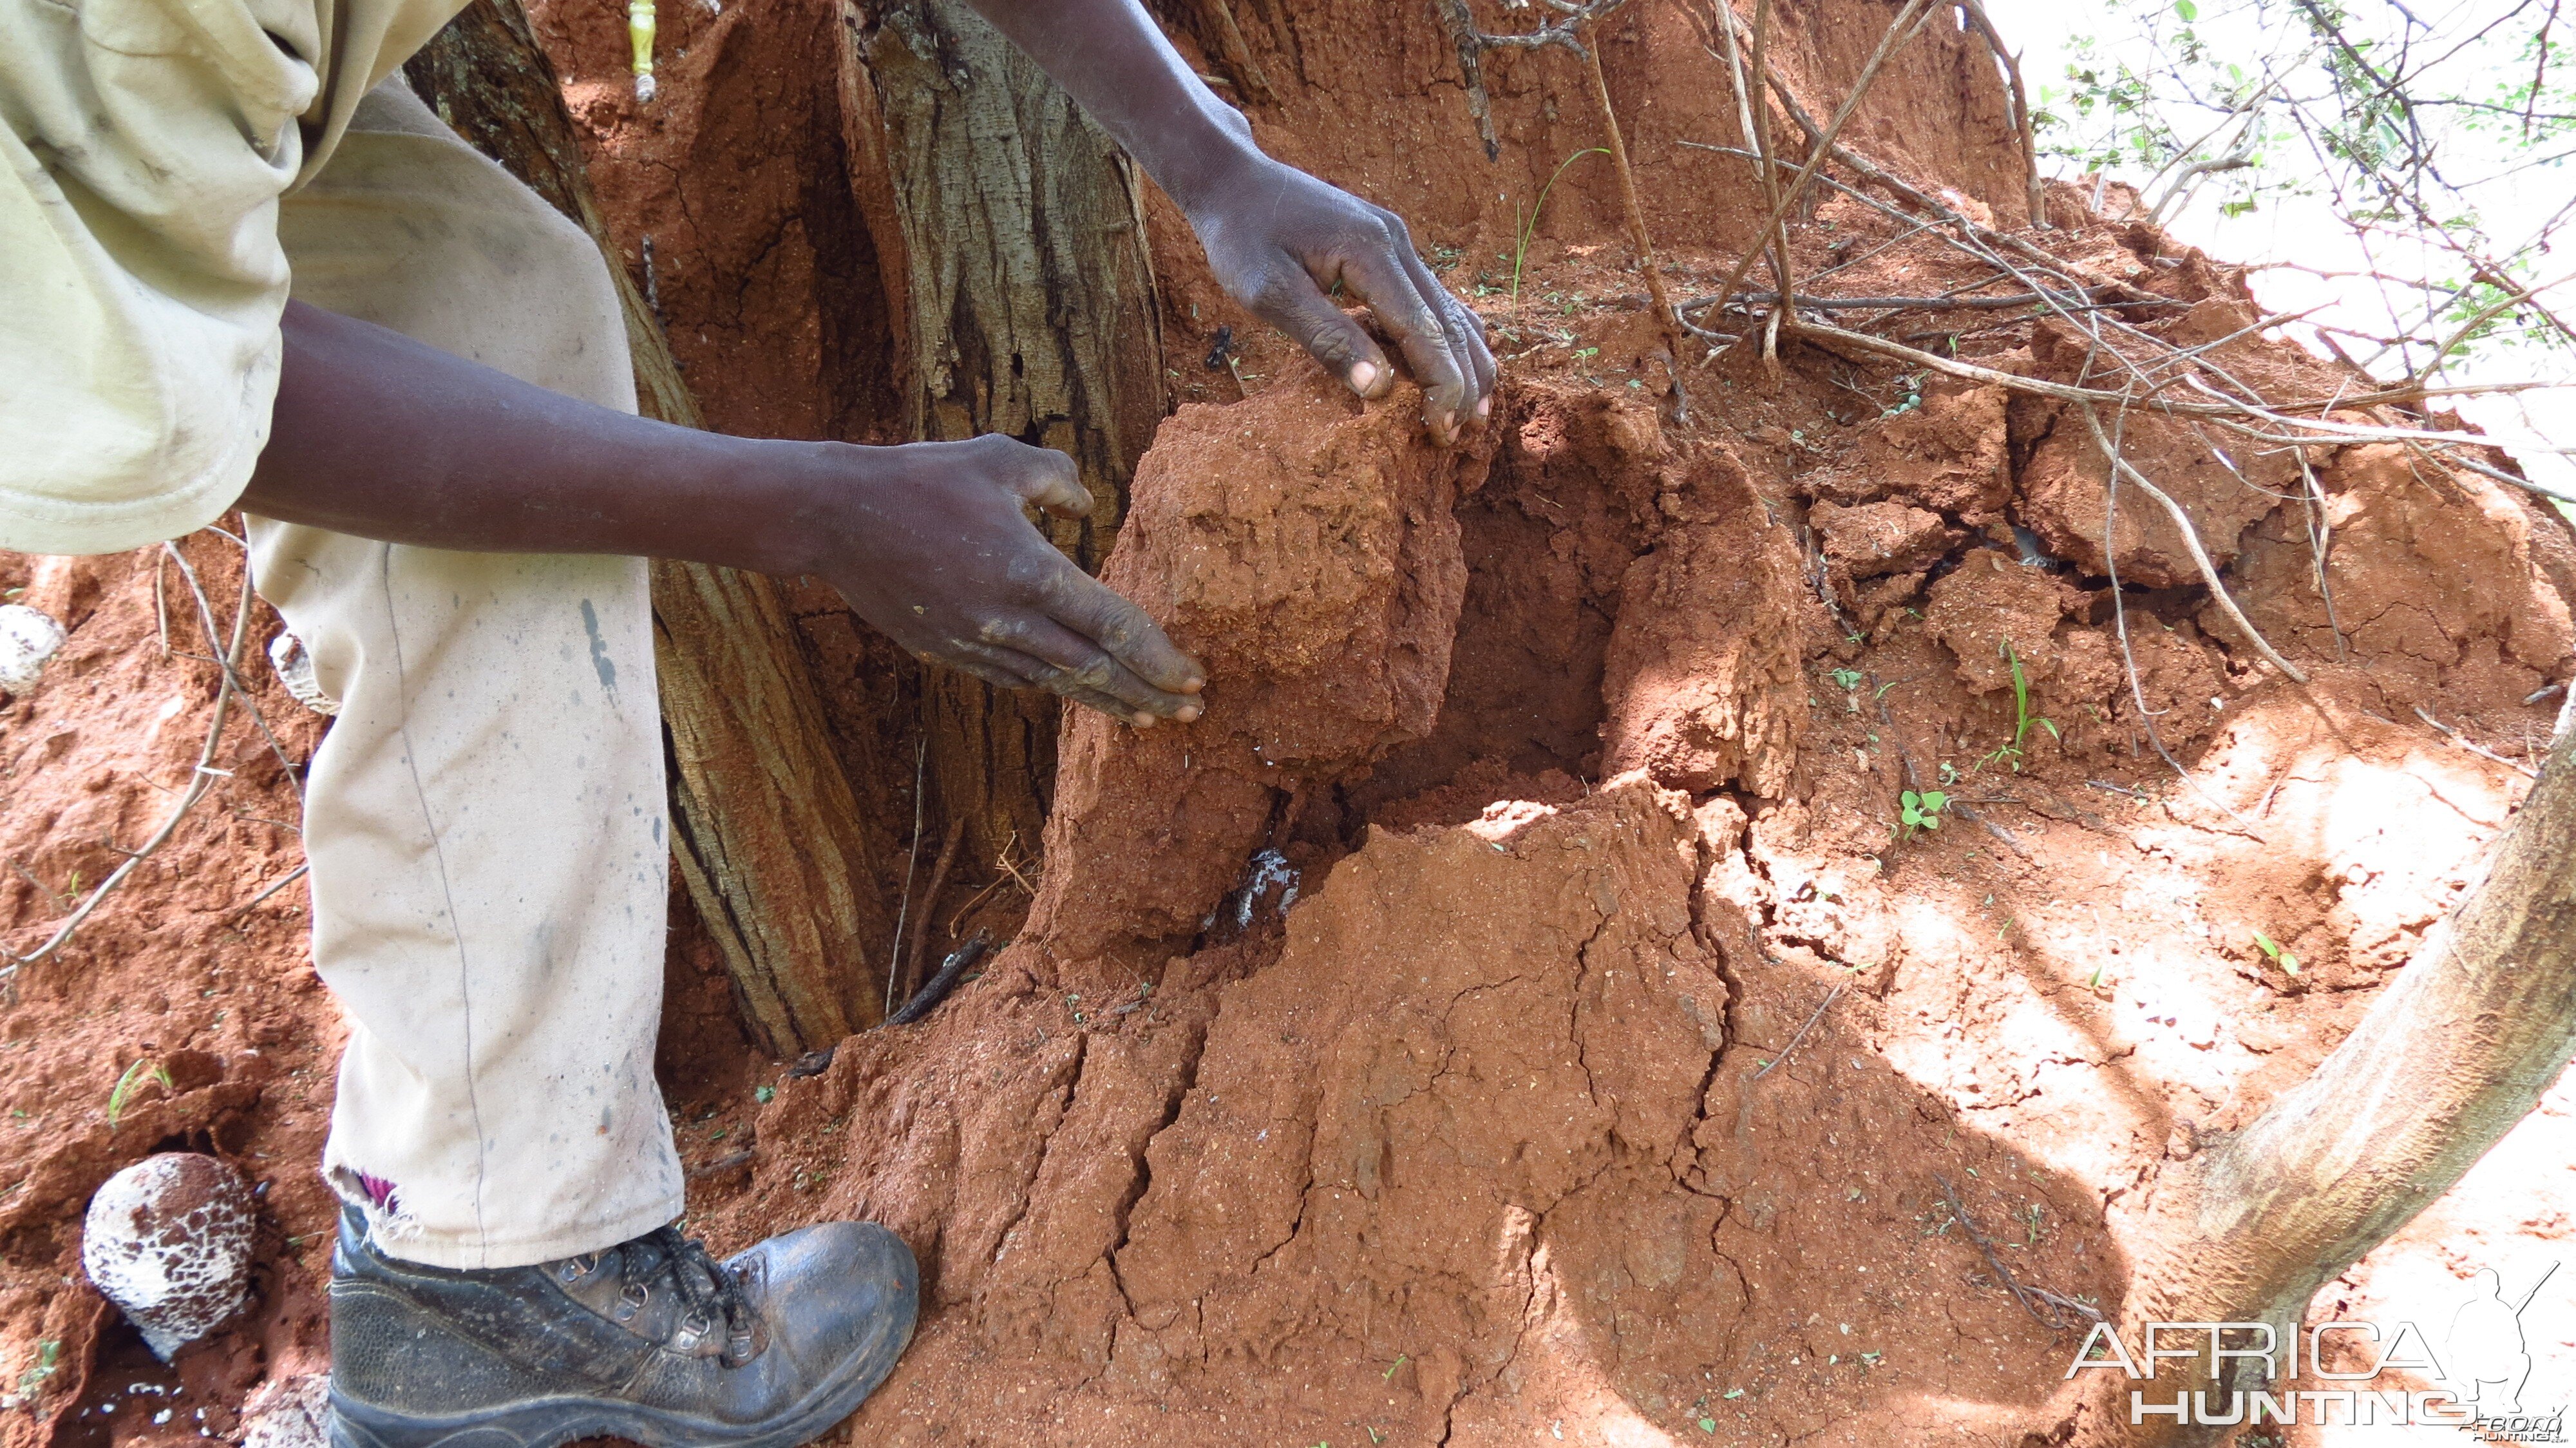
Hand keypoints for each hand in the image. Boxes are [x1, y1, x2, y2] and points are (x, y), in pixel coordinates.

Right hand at [804, 435, 1205, 724]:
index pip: (1113, 625)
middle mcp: (1008, 621)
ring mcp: (975, 644)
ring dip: (1106, 702)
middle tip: (1191, 713)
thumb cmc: (921, 477)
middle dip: (1149, 695)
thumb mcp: (999, 457)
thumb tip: (1088, 508)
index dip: (1159, 656)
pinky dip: (1054, 688)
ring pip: (1056, 684)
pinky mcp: (948, 652)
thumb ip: (1057, 478)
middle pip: (1095, 671)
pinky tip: (1076, 692)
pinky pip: (1015, 678)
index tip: (1194, 676)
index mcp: (1030, 572)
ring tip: (1145, 717)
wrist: (835, 517)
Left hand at [1188, 157, 1497, 445]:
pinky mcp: (1388, 245)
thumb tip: (1380, 389)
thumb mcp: (1270, 293)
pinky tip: (1452, 366)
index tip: (1441, 430)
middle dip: (1462, 381)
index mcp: (1371, 252)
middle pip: (1449, 321)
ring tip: (1473, 411)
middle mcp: (1396, 242)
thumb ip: (1326, 338)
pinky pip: (1431, 297)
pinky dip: (1448, 336)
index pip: (1423, 330)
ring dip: (1465, 360)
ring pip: (1449, 308)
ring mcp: (1396, 241)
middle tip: (1460, 435)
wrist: (1233, 180)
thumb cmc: (1242, 238)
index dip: (1440, 384)